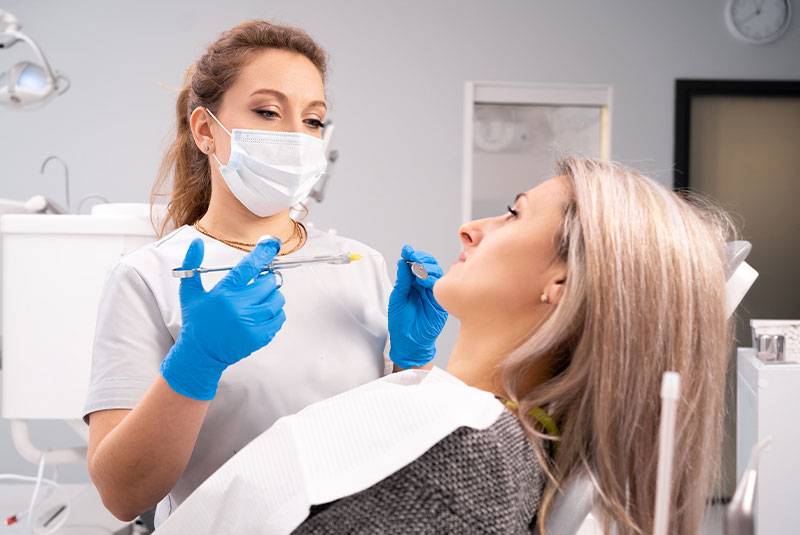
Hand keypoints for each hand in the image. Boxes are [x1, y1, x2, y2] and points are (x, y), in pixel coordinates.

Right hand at [160, 238, 285, 399]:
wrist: (200, 353)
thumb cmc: (196, 322)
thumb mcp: (189, 292)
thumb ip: (192, 265)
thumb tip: (196, 243)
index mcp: (223, 293)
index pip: (248, 267)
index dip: (263, 253)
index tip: (272, 244)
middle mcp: (238, 307)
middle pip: (268, 283)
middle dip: (266, 280)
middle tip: (259, 283)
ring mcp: (251, 323)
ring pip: (277, 299)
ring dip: (273, 296)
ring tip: (259, 299)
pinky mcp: (259, 336)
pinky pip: (279, 317)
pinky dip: (275, 313)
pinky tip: (262, 313)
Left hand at [388, 245, 447, 368]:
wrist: (408, 341)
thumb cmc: (401, 322)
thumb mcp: (397, 298)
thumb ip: (402, 280)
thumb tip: (402, 262)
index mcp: (414, 284)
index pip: (416, 265)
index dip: (412, 256)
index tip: (407, 250)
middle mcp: (425, 286)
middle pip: (429, 265)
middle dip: (421, 258)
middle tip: (412, 257)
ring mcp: (433, 293)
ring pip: (436, 273)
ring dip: (427, 267)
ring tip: (416, 270)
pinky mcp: (440, 302)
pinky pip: (440, 287)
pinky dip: (432, 280)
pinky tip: (423, 280)